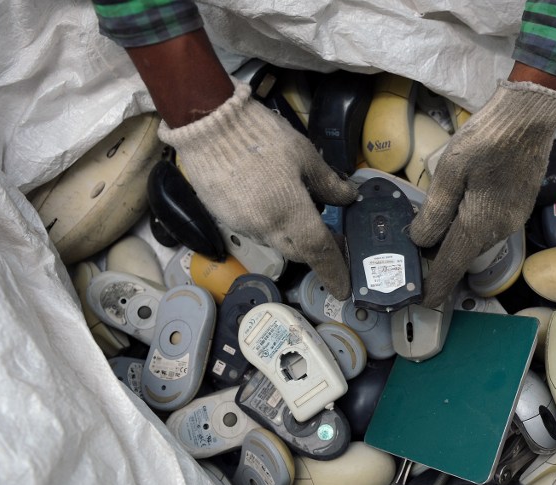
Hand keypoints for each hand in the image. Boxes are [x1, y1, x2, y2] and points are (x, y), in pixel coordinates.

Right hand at [158, 81, 357, 298]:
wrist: (207, 124)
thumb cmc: (263, 136)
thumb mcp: (305, 155)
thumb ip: (328, 183)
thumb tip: (348, 198)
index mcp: (290, 213)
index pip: (318, 252)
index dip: (334, 270)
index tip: (342, 289)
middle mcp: (265, 228)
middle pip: (298, 252)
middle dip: (315, 250)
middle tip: (331, 237)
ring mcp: (242, 225)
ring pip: (276, 242)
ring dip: (291, 235)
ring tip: (299, 208)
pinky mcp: (224, 217)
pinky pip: (255, 230)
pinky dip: (270, 223)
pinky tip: (272, 201)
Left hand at [409, 79, 555, 306]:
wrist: (530, 115)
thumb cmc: (487, 138)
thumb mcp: (450, 171)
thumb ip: (434, 211)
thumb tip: (421, 241)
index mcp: (481, 224)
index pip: (452, 265)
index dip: (436, 285)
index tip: (424, 303)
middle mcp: (500, 229)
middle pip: (463, 254)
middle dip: (440, 262)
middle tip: (414, 260)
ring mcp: (512, 219)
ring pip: (475, 241)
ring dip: (453, 243)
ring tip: (427, 238)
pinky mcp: (517, 207)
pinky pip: (487, 228)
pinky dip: (467, 229)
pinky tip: (453, 216)